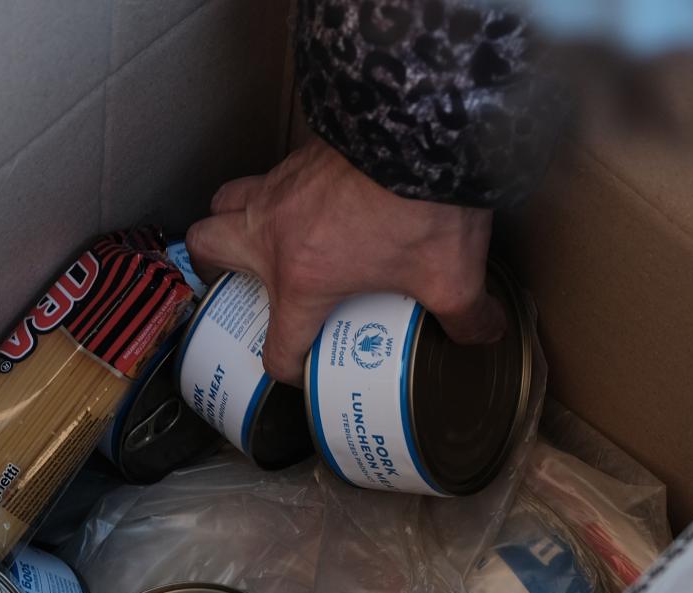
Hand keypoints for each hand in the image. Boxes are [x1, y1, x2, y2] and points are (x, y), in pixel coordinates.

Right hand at [186, 137, 506, 384]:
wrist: (423, 126)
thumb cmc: (425, 205)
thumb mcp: (451, 274)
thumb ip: (465, 313)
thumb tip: (484, 332)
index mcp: (303, 277)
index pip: (276, 343)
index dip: (287, 366)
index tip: (302, 366)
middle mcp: (275, 231)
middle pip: (208, 247)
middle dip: (215, 270)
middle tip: (245, 284)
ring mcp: (280, 186)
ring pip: (225, 201)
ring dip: (234, 220)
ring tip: (264, 237)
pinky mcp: (298, 155)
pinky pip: (265, 174)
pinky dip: (275, 191)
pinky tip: (311, 200)